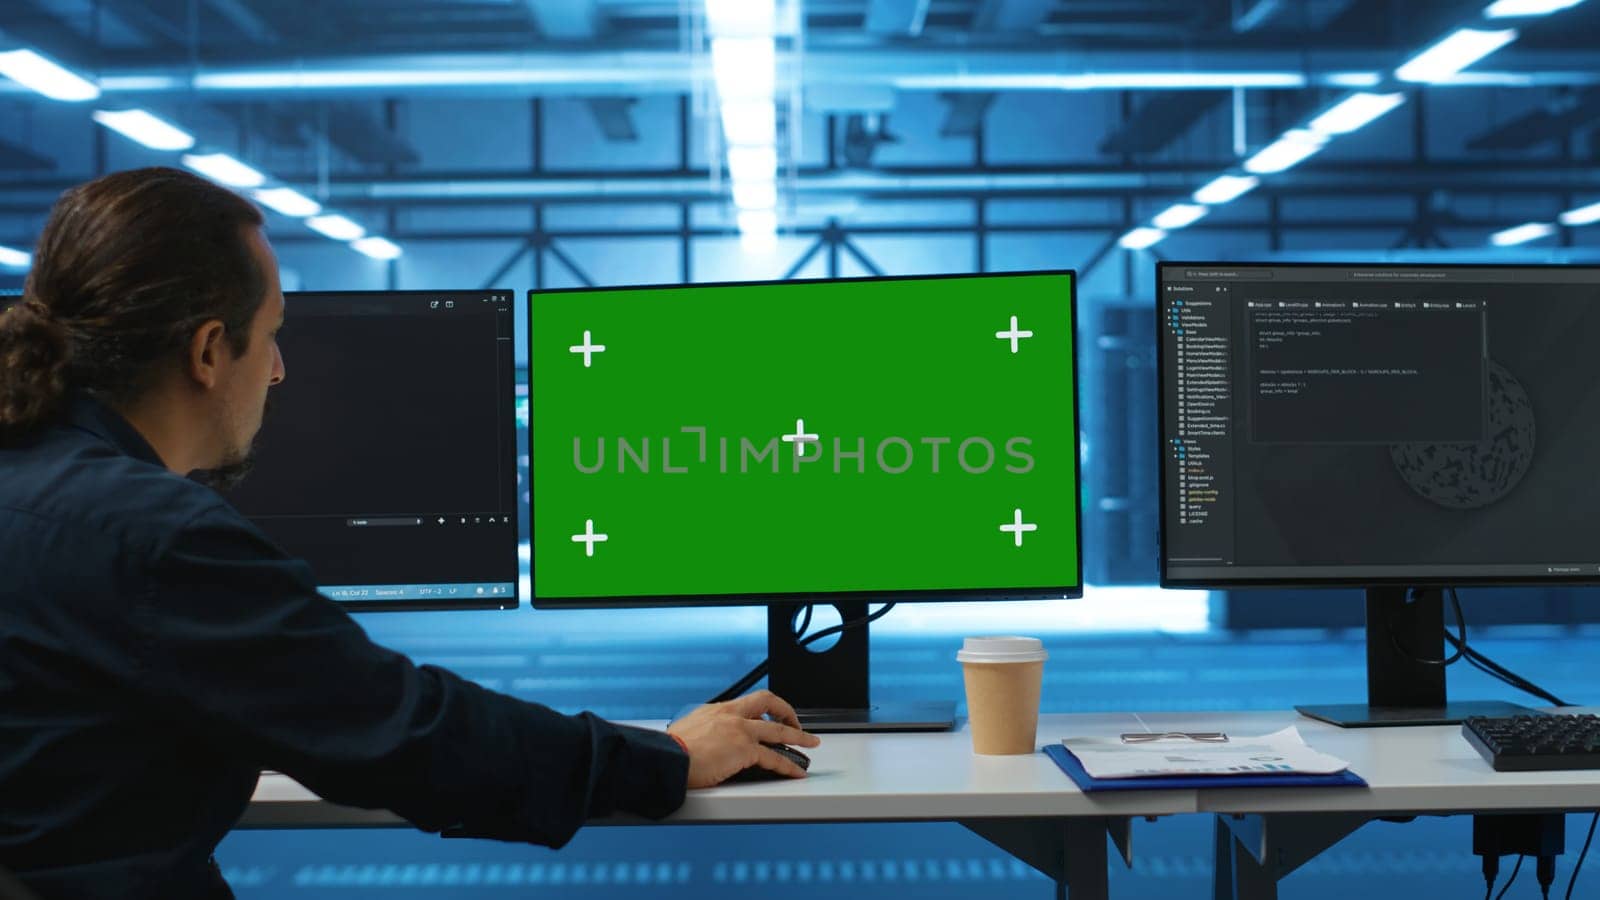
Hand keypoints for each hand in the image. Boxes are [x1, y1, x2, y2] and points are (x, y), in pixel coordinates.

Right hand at [667, 690, 821, 787]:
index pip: (748, 702)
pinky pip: (775, 757)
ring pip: (779, 730)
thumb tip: (706, 744)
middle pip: (769, 703)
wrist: (666, 759)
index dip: (764, 707)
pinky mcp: (745, 749)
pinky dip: (789, 765)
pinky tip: (796, 771)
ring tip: (811, 744)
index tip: (770, 714)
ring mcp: (740, 730)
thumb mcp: (687, 731)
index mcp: (716, 710)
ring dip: (799, 737)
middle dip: (787, 712)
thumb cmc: (670, 751)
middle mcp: (731, 715)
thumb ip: (704, 732)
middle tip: (796, 723)